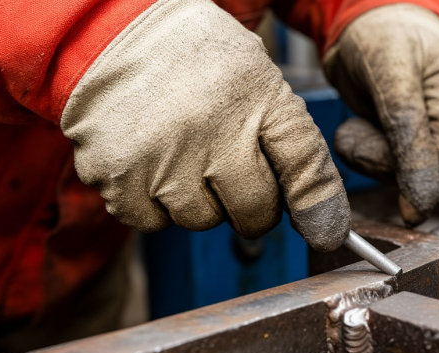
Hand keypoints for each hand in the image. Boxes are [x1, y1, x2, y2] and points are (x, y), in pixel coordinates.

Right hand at [60, 0, 349, 250]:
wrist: (112, 33)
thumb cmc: (196, 63)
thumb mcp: (260, 83)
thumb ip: (296, 148)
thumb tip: (324, 226)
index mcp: (257, 96)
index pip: (304, 165)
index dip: (319, 206)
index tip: (325, 233)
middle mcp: (212, 128)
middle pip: (255, 213)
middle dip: (251, 204)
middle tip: (231, 169)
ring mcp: (162, 155)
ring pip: (203, 220)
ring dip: (199, 201)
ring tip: (184, 154)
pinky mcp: (117, 174)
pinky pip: (153, 222)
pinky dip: (154, 204)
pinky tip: (152, 162)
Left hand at [323, 4, 438, 224]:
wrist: (366, 21)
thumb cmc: (382, 34)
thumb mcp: (391, 74)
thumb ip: (407, 133)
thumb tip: (422, 200)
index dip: (417, 180)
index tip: (396, 204)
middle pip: (429, 170)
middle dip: (385, 161)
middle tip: (353, 135)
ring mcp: (434, 128)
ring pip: (407, 173)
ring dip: (373, 159)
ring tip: (355, 128)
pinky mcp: (411, 138)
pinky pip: (392, 165)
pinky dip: (368, 153)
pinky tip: (360, 128)